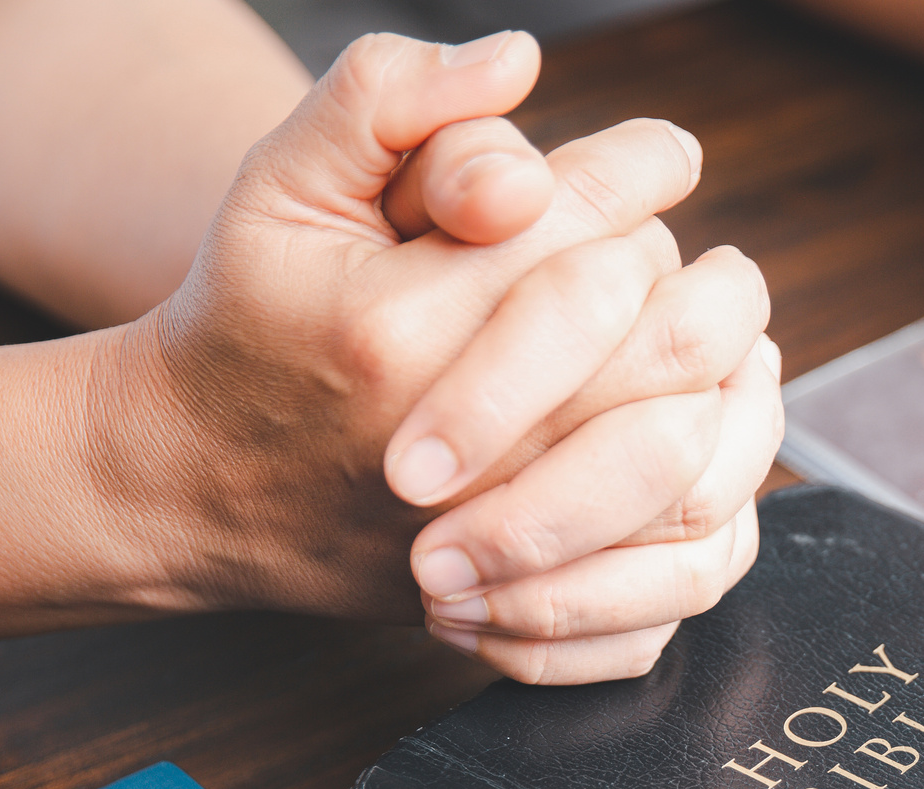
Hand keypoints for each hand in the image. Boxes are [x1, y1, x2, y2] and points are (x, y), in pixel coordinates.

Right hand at [104, 32, 778, 682]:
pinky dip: (718, 489)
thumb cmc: (251, 317)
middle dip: (704, 276)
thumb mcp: (283, 182)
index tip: (662, 155)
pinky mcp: (536, 595)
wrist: (196, 485)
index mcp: (404, 326)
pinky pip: (687, 556)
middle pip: (670, 332)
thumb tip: (520, 58)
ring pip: (694, 445)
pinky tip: (699, 428)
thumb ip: (390, 97)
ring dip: (728, 379)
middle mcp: (469, 439)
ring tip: (711, 334)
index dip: (649, 165)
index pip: (590, 221)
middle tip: (692, 254)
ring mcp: (507, 531)